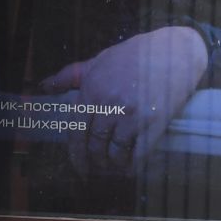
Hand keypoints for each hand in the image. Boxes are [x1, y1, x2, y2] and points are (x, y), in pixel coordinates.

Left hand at [39, 26, 208, 171]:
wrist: (175, 51)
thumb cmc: (136, 54)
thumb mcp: (99, 60)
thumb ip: (70, 75)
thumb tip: (45, 86)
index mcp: (93, 90)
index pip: (76, 131)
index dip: (75, 154)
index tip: (78, 165)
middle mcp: (110, 105)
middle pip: (95, 145)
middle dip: (93, 161)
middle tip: (95, 168)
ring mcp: (133, 116)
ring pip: (115, 153)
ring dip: (111, 165)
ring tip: (112, 167)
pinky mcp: (154, 124)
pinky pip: (139, 155)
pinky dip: (132, 166)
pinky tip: (129, 169)